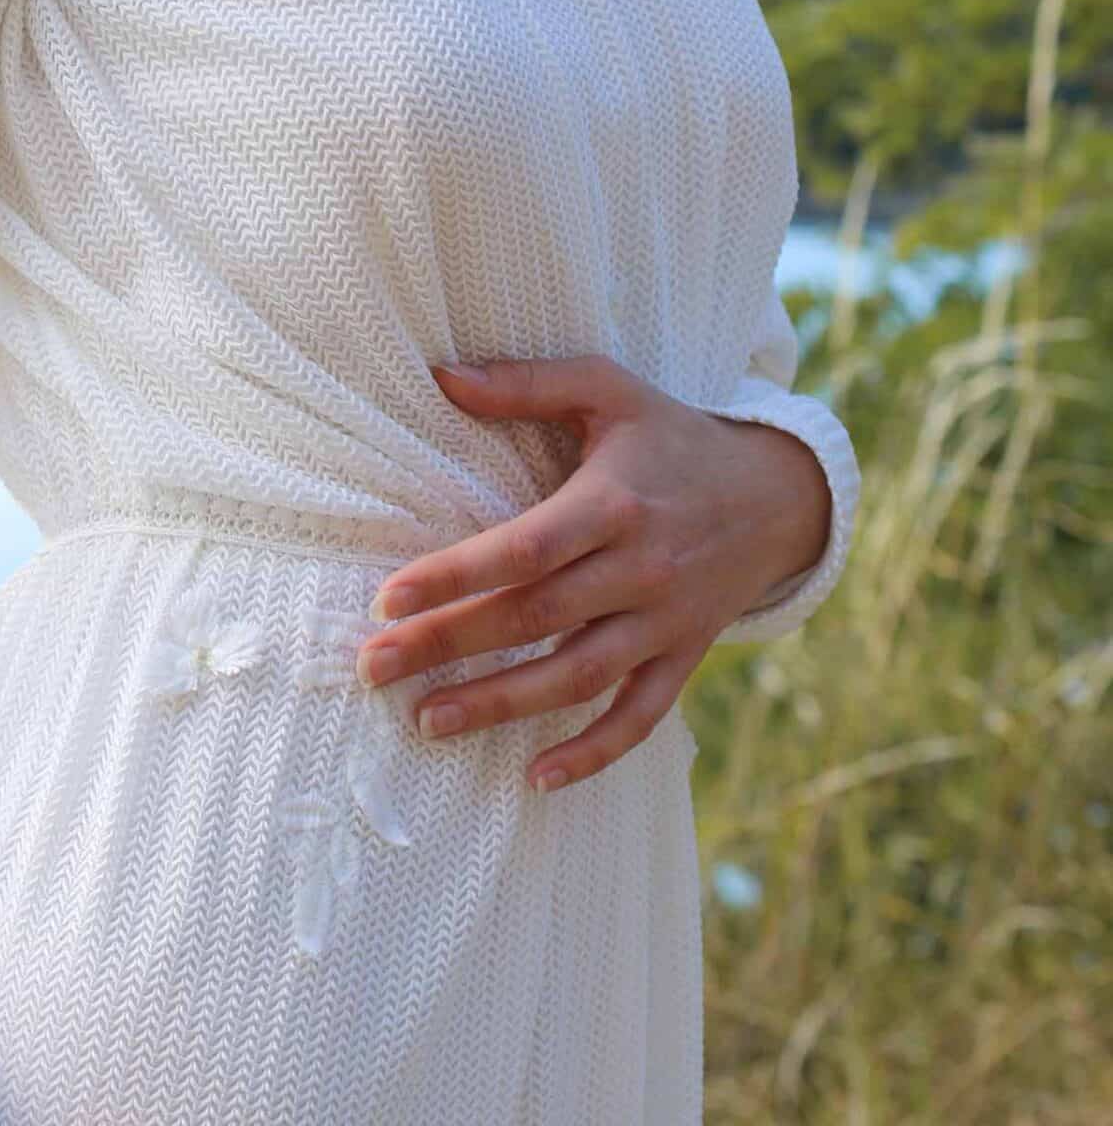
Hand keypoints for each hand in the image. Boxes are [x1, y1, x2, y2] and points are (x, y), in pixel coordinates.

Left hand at [355, 354, 832, 792]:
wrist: (777, 493)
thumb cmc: (671, 435)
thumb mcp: (608, 388)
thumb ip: (526, 382)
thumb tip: (440, 376)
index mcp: (613, 503)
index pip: (525, 548)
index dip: (455, 576)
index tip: (387, 601)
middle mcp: (640, 569)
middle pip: (535, 617)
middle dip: (450, 646)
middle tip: (375, 669)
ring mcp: (665, 622)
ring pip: (578, 677)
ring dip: (501, 705)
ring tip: (428, 720)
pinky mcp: (684, 657)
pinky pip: (640, 718)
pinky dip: (593, 753)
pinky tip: (535, 777)